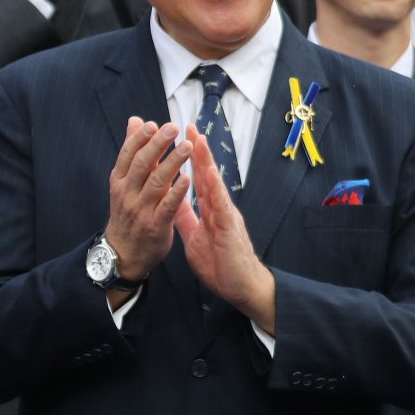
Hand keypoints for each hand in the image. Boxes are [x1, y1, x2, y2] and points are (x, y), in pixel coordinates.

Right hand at [103, 117, 191, 283]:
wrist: (123, 254)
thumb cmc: (127, 213)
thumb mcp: (123, 182)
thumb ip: (133, 152)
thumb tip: (135, 121)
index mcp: (119, 182)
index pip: (127, 155)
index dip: (140, 138)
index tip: (154, 124)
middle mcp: (127, 194)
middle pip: (142, 165)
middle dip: (158, 145)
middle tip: (173, 128)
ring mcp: (141, 210)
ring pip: (157, 182)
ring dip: (173, 163)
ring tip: (188, 147)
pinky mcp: (155, 225)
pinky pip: (167, 206)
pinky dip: (177, 191)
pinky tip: (188, 178)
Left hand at [173, 125, 275, 329]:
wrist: (241, 287)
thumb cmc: (221, 264)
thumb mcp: (195, 237)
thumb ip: (187, 218)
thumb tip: (174, 203)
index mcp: (210, 210)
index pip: (197, 179)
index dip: (188, 160)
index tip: (178, 139)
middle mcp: (219, 208)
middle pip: (207, 174)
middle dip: (197, 150)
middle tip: (187, 126)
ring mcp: (226, 216)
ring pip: (215, 184)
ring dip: (206, 162)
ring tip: (198, 140)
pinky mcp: (230, 229)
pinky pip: (222, 206)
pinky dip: (215, 189)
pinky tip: (209, 174)